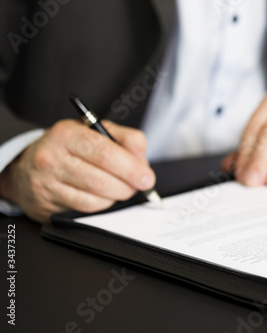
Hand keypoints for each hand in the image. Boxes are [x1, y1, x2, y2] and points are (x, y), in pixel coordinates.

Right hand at [0, 120, 155, 222]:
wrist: (28, 166)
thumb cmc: (69, 148)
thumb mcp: (96, 132)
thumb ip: (125, 140)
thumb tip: (142, 160)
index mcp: (67, 134)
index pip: (106, 152)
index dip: (131, 167)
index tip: (146, 177)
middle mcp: (52, 157)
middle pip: (102, 179)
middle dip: (128, 185)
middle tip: (138, 185)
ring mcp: (46, 183)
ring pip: (96, 198)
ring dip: (116, 196)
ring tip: (120, 188)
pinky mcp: (46, 205)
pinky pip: (85, 209)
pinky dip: (102, 205)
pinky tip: (103, 196)